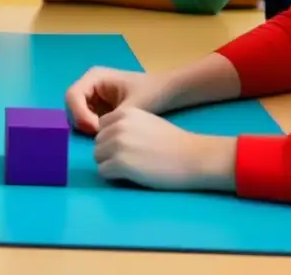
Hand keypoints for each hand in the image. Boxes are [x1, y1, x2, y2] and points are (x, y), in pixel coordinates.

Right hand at [65, 66, 174, 133]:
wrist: (168, 92)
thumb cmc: (152, 92)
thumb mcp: (134, 105)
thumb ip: (114, 119)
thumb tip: (99, 134)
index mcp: (94, 77)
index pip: (72, 95)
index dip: (79, 114)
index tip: (96, 130)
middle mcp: (89, 86)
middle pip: (71, 106)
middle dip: (81, 122)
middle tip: (98, 136)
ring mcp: (92, 97)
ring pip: (76, 115)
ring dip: (85, 127)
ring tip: (103, 136)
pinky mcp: (98, 109)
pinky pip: (86, 120)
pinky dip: (91, 129)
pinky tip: (106, 135)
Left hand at [94, 107, 235, 191]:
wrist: (193, 157)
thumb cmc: (173, 142)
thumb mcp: (146, 122)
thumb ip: (125, 125)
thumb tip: (107, 137)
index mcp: (124, 113)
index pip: (101, 127)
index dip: (111, 139)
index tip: (127, 147)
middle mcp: (117, 126)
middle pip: (97, 143)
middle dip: (109, 153)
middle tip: (131, 160)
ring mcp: (117, 144)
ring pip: (97, 158)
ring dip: (110, 164)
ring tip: (131, 167)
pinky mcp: (119, 163)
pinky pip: (103, 172)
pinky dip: (114, 176)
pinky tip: (132, 175)